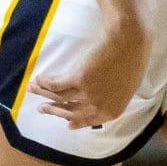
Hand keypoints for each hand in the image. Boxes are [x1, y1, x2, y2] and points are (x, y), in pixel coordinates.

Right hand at [32, 16, 151, 130]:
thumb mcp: (126, 85)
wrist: (130, 41)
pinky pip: (57, 83)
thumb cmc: (134, 59)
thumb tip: (101, 97)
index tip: (67, 124)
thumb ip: (112, 96)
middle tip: (42, 109)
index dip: (76, 122)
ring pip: (60, 97)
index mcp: (112, 111)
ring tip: (32, 90)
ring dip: (43, 94)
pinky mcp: (79, 78)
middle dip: (54, 111)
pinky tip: (38, 79)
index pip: (89, 120)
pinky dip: (45, 82)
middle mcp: (98, 106)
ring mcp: (88, 93)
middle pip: (70, 111)